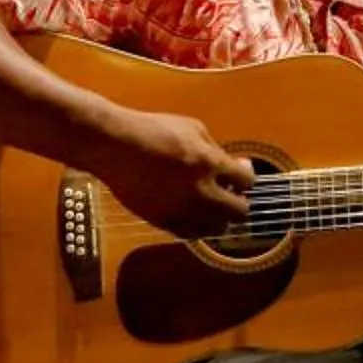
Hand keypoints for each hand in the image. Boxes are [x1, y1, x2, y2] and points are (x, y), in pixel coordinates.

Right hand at [94, 106, 255, 235]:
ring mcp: (180, 210)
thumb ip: (217, 150)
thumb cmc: (152, 131)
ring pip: (216, 229)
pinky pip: (190, 234)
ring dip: (218, 218)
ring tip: (210, 206)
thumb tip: (234, 166)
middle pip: (238, 212)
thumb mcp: (193, 128)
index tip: (238, 175)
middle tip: (230, 195)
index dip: (245, 178)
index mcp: (209, 163)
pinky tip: (191, 214)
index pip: (247, 181)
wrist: (115, 147)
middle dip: (238, 202)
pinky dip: (196, 226)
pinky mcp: (162, 221)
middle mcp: (199, 192)